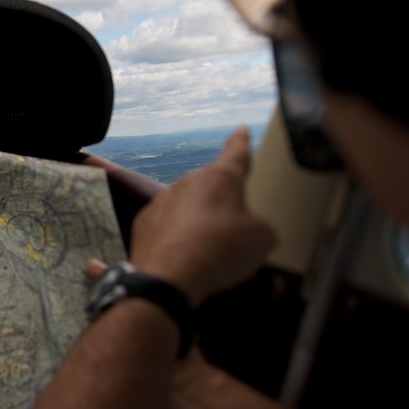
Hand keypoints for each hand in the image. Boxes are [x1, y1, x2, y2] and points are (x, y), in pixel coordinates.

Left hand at [121, 127, 276, 305]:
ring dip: (198, 220)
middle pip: (211, 185)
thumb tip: (257, 232)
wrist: (168, 278)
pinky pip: (167, 225)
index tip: (241, 130)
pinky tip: (184, 257)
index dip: (242, 142)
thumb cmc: (220, 252)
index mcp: (221, 178)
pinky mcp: (145, 221)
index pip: (236, 152)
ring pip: (188, 205)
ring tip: (208, 250)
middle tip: (232, 229)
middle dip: (222, 202)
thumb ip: (263, 228)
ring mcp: (163, 200)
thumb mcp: (261, 241)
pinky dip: (176, 237)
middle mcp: (190, 181)